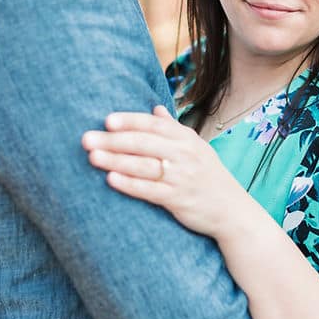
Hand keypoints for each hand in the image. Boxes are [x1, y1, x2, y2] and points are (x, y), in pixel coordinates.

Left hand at [82, 106, 248, 239]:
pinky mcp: (178, 199)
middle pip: (143, 143)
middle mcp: (184, 154)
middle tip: (86, 138)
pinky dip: (130, 185)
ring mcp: (181, 177)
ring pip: (143, 166)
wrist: (232, 210)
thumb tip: (155, 109)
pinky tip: (111, 180)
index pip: (153, 125)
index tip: (107, 120)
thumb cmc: (207, 175)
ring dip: (116, 160)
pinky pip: (149, 191)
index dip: (130, 121)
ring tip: (92, 157)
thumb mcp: (196, 147)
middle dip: (113, 140)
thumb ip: (173, 128)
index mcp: (186, 138)